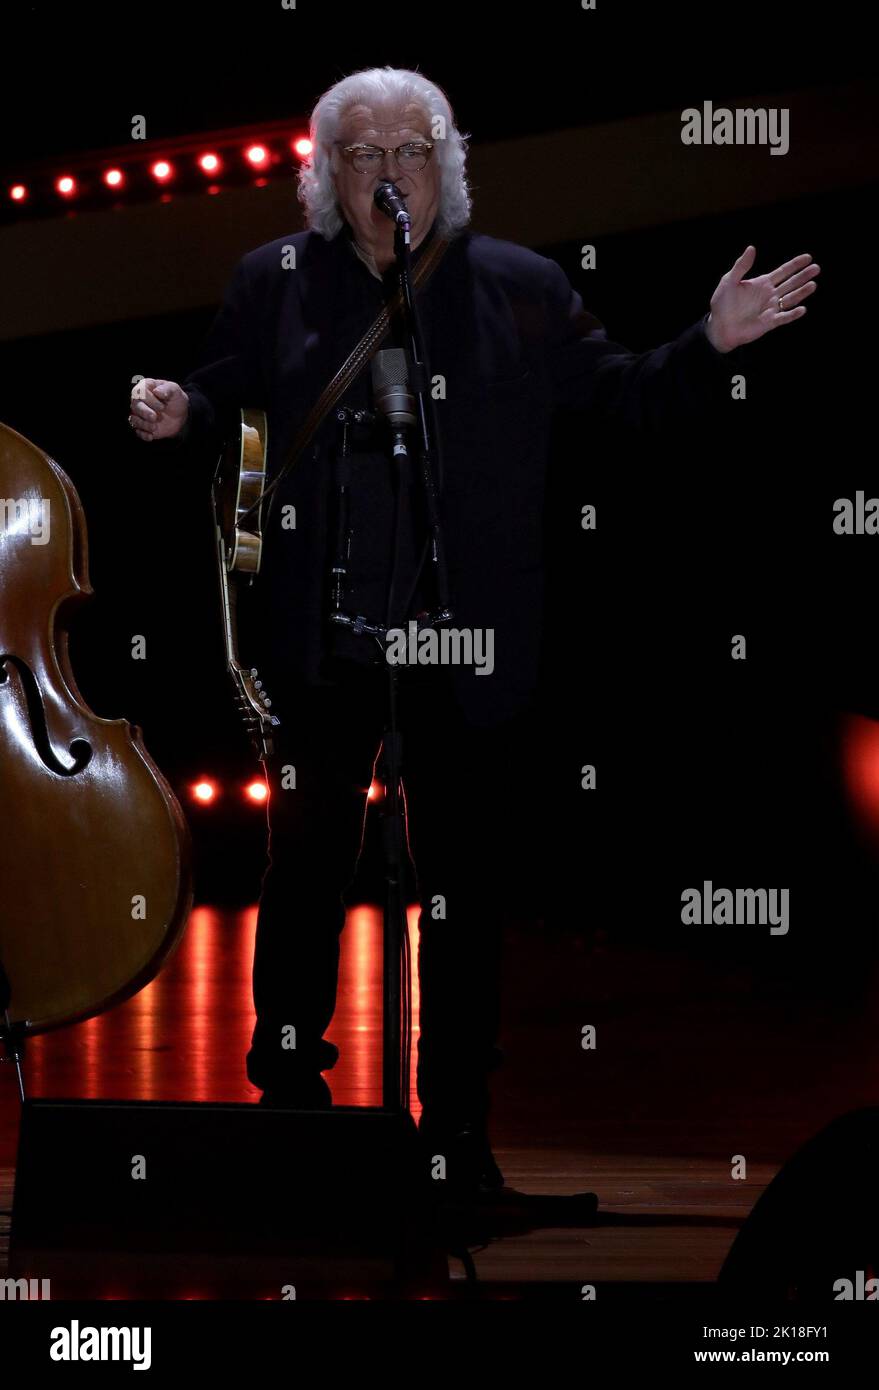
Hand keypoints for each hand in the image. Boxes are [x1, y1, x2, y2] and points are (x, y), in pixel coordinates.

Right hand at [129, 378, 188, 440]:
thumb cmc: (175, 400)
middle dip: (144, 412)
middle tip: (155, 417)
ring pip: (134, 418)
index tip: (162, 407)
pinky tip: (151, 436)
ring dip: (144, 424)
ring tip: (155, 427)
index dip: (150, 400)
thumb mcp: (175, 391)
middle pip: (135, 405)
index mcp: (145, 387)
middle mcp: (139, 400)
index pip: (141, 392)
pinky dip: (143, 434)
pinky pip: (137, 431)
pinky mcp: (141, 426)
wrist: (180, 416)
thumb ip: (167, 389)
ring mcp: (139, 413)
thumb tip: (157, 391)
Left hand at [704, 246, 820, 352]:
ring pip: (790, 299)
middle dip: (803, 276)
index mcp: (763, 283)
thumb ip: (741, 266)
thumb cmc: (722, 303)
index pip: (783, 271)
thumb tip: (751, 248)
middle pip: (791, 283)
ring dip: (801, 292)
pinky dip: (792, 314)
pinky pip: (783, 318)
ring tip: (813, 285)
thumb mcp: (729, 281)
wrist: (719, 327)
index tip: (808, 257)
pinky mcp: (769, 323)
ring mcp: (771, 309)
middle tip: (816, 268)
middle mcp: (770, 295)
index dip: (795, 265)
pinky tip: (802, 309)